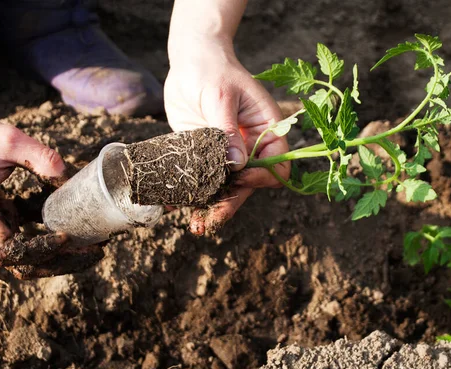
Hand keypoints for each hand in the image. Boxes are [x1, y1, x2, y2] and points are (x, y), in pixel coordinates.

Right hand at [0, 110, 103, 278]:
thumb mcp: (4, 138)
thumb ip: (37, 155)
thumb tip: (68, 174)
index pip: (6, 250)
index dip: (37, 250)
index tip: (65, 236)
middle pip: (21, 262)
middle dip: (60, 261)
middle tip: (96, 250)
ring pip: (25, 256)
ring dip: (59, 255)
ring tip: (94, 245)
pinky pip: (26, 237)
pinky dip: (52, 237)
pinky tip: (80, 228)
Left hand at [164, 39, 289, 234]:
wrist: (190, 61)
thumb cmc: (212, 69)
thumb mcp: (221, 95)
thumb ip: (228, 130)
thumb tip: (236, 164)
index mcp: (267, 130)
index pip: (276, 165)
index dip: (260, 177)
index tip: (238, 178)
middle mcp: (250, 146)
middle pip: (248, 185)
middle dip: (230, 204)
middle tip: (209, 222)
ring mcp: (226, 152)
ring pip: (224, 187)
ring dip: (210, 206)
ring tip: (194, 224)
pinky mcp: (204, 154)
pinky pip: (201, 178)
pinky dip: (190, 193)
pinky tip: (174, 205)